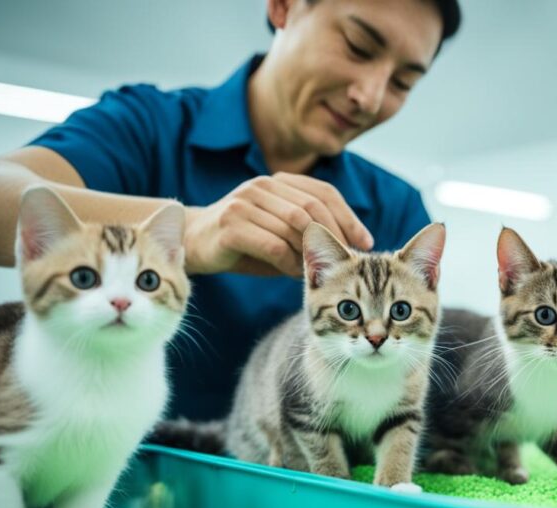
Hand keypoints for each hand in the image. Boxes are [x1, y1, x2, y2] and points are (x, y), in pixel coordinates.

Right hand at [183, 172, 373, 275]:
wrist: (191, 242)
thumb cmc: (243, 241)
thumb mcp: (278, 231)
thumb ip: (306, 231)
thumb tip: (349, 247)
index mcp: (278, 182)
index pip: (323, 192)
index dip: (348, 216)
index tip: (365, 241)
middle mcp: (261, 187)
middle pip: (312, 208)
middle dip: (336, 236)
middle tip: (348, 260)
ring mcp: (244, 204)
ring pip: (294, 227)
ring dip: (311, 254)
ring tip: (319, 271)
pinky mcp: (230, 226)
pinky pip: (273, 245)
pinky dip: (290, 263)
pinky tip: (295, 274)